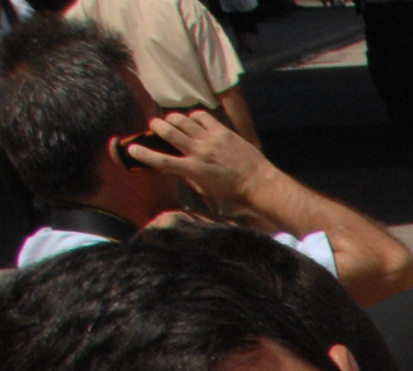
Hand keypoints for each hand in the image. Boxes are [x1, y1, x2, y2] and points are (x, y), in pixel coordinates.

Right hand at [123, 106, 272, 217]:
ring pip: (182, 120)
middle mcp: (199, 152)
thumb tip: (169, 167)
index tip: (132, 148)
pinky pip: (201, 115)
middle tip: (154, 126)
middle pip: (168, 132)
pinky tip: (193, 122)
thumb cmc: (230, 190)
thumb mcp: (204, 189)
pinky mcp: (222, 131)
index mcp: (193, 170)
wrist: (258, 182)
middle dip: (156, 126)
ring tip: (171, 122)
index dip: (144, 154)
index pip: (163, 161)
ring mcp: (211, 140)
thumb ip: (185, 175)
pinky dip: (193, 116)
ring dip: (172, 119)